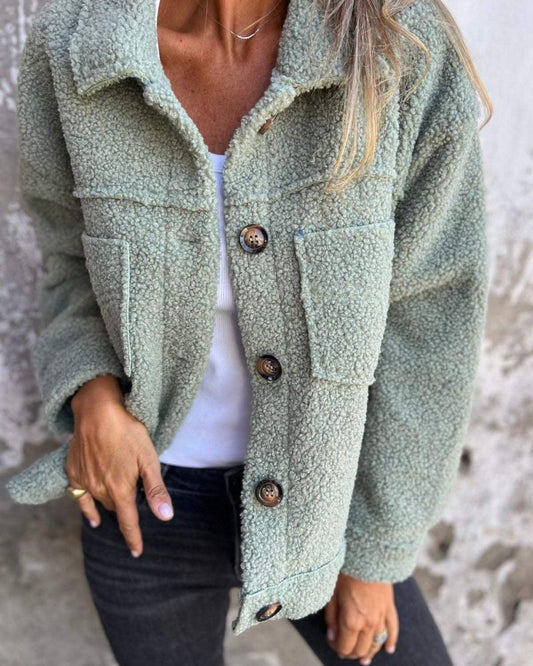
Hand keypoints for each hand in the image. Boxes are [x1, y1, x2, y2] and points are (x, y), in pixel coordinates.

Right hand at [66, 374, 173, 557]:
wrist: (97, 411)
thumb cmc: (128, 432)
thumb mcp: (149, 459)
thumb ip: (155, 490)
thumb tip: (166, 516)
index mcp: (121, 490)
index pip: (129, 522)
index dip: (134, 539)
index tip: (137, 552)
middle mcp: (100, 490)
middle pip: (116, 509)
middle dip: (126, 511)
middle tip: (137, 503)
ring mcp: (85, 481)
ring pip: (101, 502)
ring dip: (111, 504)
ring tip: (120, 503)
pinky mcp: (73, 471)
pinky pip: (80, 497)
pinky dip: (88, 508)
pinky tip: (93, 518)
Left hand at [324, 573, 398, 661]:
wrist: (367, 554)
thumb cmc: (346, 571)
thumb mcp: (332, 594)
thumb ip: (331, 618)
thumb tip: (332, 637)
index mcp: (351, 621)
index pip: (345, 648)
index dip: (337, 648)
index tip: (331, 640)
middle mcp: (368, 623)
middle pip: (361, 649)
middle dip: (351, 652)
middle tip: (343, 648)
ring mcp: (381, 617)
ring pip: (376, 644)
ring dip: (369, 652)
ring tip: (363, 658)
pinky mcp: (389, 607)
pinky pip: (393, 630)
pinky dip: (391, 641)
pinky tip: (388, 649)